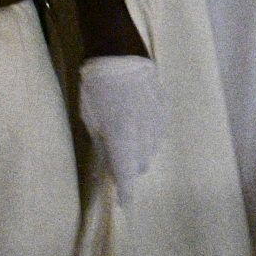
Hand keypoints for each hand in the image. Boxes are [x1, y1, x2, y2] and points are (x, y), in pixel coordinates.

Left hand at [79, 54, 163, 186]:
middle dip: (129, 166)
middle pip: (141, 164)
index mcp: (122, 141)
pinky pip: (158, 131)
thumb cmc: (97, 88)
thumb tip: (107, 163)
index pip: (127, 176)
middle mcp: (144, 136)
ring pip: (152, 148)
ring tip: (127, 136)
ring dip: (140, 149)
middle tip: (116, 159)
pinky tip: (139, 122)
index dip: (126, 192)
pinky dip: (149, 133)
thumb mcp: (91, 119)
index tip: (124, 201)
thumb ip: (102, 144)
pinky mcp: (163, 109)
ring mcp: (157, 122)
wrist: (119, 54)